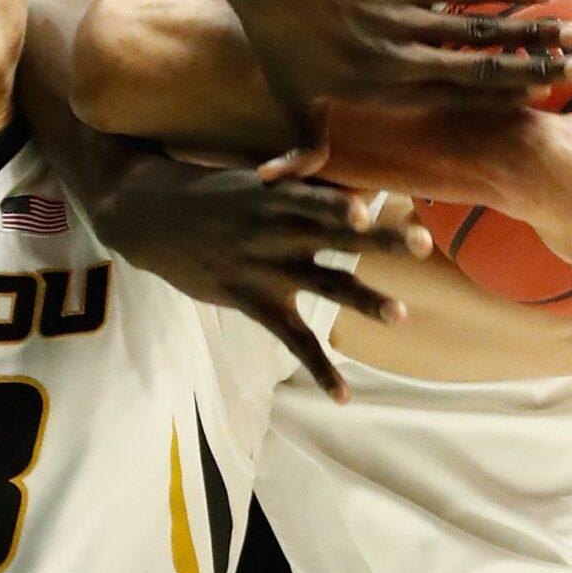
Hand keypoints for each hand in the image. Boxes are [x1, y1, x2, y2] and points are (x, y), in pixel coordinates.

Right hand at [94, 153, 426, 401]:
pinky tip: (344, 395)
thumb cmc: (209, 194)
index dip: (343, 201)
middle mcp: (276, 231)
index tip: (375, 200)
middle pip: (336, 234)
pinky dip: (319, 368)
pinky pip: (292, 339)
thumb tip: (345, 177)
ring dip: (364, 300)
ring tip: (400, 314)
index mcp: (276, 196)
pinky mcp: (253, 302)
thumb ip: (297, 184)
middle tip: (423, 241)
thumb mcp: (250, 181)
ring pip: (323, 285)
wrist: (148, 218)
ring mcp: (265, 269)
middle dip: (380, 238)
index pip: (317, 197)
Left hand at [213, 0, 571, 174]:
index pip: (454, 97)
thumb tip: (277, 184)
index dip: (503, 96)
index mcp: (382, 89)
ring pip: (478, 29)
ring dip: (530, 30)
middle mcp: (397, 58)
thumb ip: (302, 145)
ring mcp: (401, 18)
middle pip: (477, 67)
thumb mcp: (290, 98)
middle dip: (532, 67)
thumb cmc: (278, 37)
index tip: (544, 98)